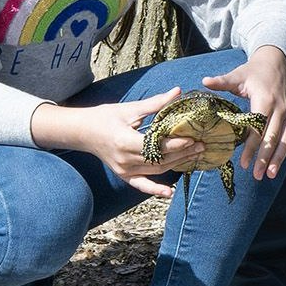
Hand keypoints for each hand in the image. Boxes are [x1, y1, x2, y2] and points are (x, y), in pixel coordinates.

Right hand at [31, 88, 201, 197]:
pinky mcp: (124, 175)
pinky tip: (170, 193)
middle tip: (202, 145)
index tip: (193, 137)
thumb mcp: (129, 109)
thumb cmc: (105, 117)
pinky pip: (142, 185)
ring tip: (195, 157)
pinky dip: (155, 190)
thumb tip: (178, 92)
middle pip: (159, 160)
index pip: (156, 145)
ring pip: (156, 171)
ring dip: (177, 165)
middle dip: (182, 153)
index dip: (176, 143)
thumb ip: (155, 103)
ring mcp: (124, 170)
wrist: (83, 132)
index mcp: (125, 141)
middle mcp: (125, 160)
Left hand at [202, 45, 285, 182]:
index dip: (251, 146)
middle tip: (256, 175)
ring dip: (279, 158)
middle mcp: (280, 109)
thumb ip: (222, 81)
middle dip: (265, 158)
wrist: (275, 62)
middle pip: (272, 138)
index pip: (257, 128)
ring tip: (270, 175)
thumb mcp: (238, 75)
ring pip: (285, 140)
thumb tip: (204, 81)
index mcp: (265, 100)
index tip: (243, 162)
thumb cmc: (253, 72)